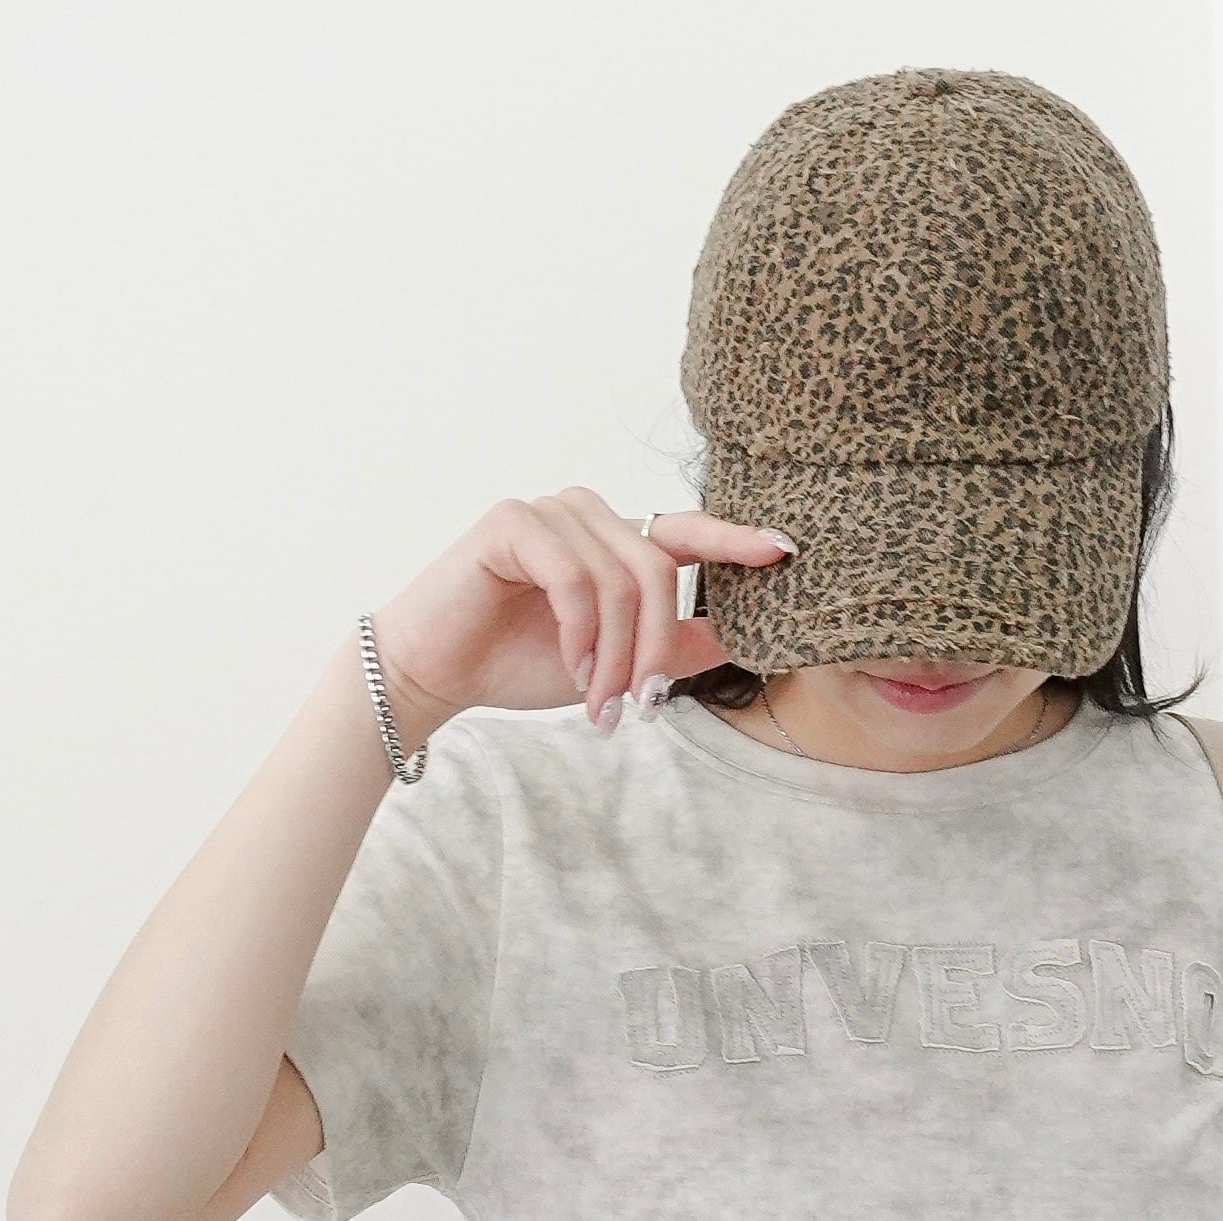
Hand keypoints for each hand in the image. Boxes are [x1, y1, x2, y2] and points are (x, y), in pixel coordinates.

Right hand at [364, 488, 795, 739]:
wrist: (439, 672)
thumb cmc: (518, 661)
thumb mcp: (615, 662)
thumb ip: (671, 646)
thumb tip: (736, 639)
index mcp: (615, 540)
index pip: (687, 532)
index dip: (734, 540)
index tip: (783, 551)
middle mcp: (589, 513)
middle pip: (660, 569)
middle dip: (654, 648)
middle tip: (639, 707)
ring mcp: (551, 510)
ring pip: (621, 579)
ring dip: (617, 653)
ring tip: (599, 701)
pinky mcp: (513, 521)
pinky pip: (575, 577)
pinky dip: (581, 631)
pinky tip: (571, 666)